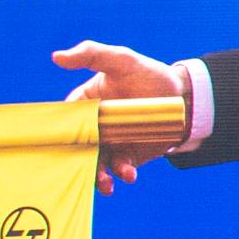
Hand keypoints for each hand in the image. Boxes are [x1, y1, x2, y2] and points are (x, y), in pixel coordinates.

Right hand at [53, 41, 184, 192]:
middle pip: (79, 149)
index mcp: (86, 105)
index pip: (66, 121)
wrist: (182, 95)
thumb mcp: (121, 59)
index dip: (59, 134)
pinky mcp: (129, 156)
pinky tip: (129, 174)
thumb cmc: (147, 73)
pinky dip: (123, 174)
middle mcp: (95, 128)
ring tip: (107, 184)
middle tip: (84, 171)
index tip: (57, 145)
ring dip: (99, 176)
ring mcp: (112, 144)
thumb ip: (91, 54)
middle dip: (79, 163)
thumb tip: (57, 57)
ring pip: (98, 163)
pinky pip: (121, 169)